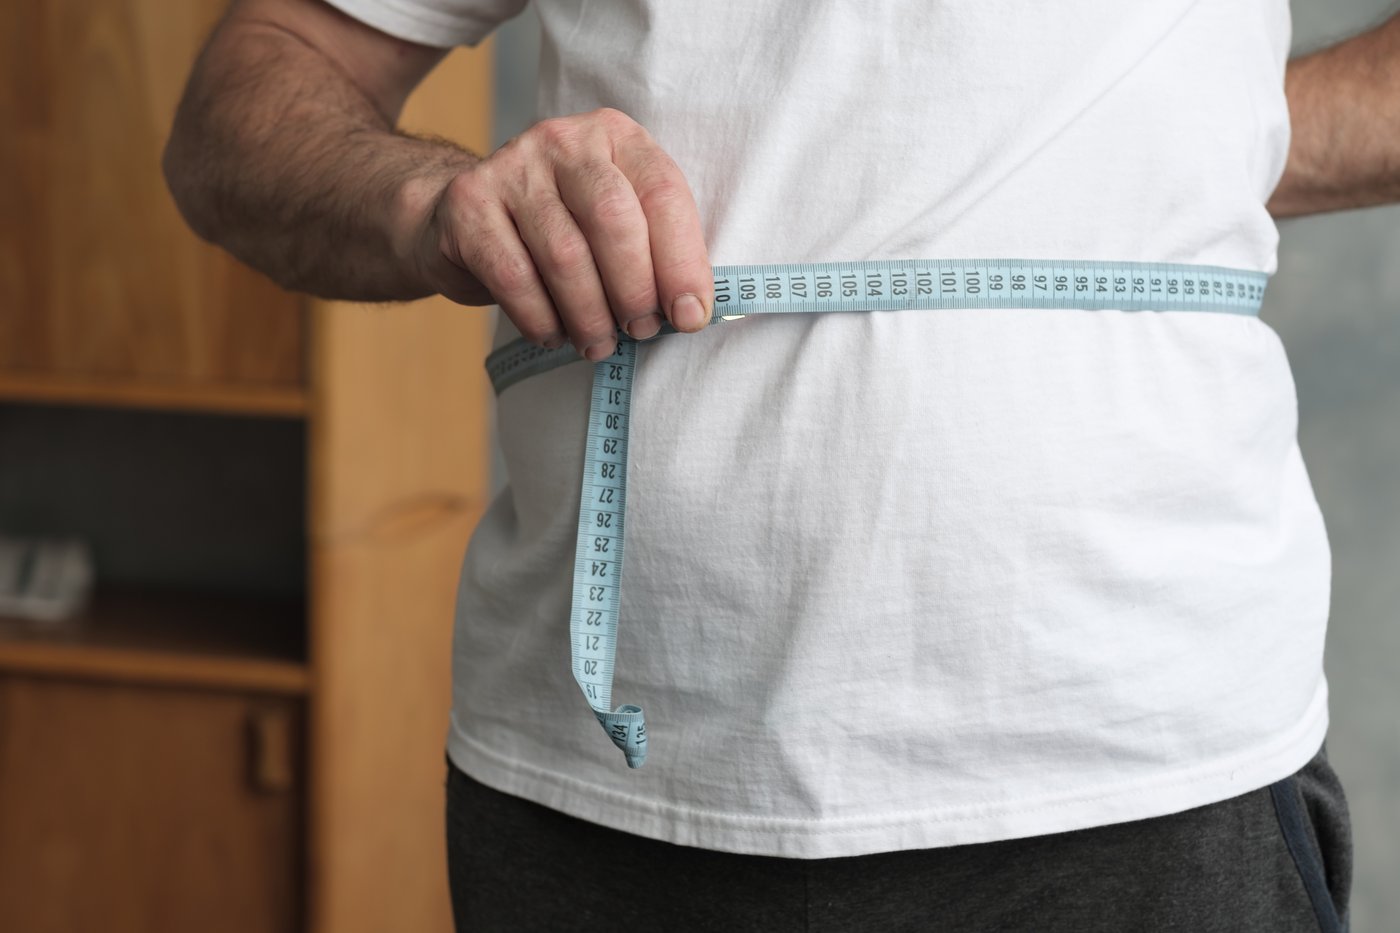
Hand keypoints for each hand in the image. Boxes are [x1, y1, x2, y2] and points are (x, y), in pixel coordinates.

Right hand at [413, 107, 713, 359]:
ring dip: (589, 314)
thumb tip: (691, 312)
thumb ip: (654, 249)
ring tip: (598, 344)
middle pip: (612, 219)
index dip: (682, 261)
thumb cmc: (565, 228)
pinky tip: (553, 335)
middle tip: (639, 331)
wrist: (470, 216)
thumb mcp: (617, 220)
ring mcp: (512, 166)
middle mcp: (564, 141)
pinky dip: (540, 318)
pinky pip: (514, 276)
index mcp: (616, 137)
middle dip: (634, 289)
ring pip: (564, 254)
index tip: (689, 317)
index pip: (662, 192)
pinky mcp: (469, 203)